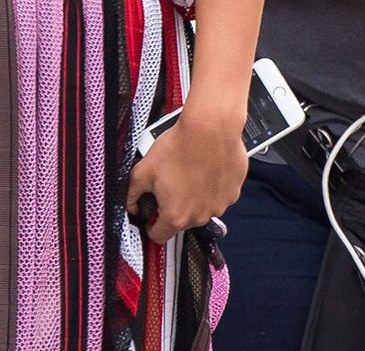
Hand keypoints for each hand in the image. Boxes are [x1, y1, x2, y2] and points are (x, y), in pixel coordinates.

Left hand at [126, 111, 246, 243]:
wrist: (210, 128)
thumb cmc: (180, 146)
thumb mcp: (144, 169)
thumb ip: (132, 192)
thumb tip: (131, 203)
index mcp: (176, 215)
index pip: (159, 235)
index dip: (150, 225)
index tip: (150, 216)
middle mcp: (200, 216)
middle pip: (182, 218)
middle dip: (174, 203)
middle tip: (170, 179)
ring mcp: (219, 205)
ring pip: (202, 205)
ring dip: (195, 193)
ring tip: (189, 169)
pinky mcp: (233, 192)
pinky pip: (218, 193)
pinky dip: (212, 184)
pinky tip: (205, 166)